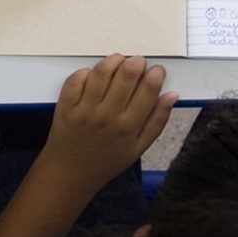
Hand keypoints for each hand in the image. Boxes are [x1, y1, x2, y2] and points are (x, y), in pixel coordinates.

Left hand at [37, 54, 177, 195]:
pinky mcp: (66, 107)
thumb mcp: (138, 149)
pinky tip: (93, 74)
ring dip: (113, 61)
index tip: (157, 70)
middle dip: (136, 63)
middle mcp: (107, 117)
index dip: (156, 74)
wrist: (70, 175)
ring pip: (102, 73)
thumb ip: (157, 121)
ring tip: (118, 61)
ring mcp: (84, 111)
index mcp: (128, 127)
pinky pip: (75, 80)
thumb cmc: (106, 162)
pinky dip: (86, 71)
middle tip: (138, 62)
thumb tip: (172, 96)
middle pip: (126, 76)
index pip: (148, 90)